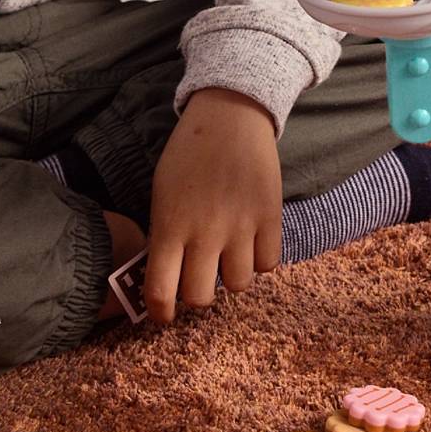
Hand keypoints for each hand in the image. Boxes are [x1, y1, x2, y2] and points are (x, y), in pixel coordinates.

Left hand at [135, 89, 282, 324]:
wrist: (230, 115)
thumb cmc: (188, 154)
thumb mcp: (161, 194)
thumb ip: (164, 235)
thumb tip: (167, 275)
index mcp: (170, 226)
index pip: (160, 290)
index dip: (161, 313)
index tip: (164, 316)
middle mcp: (205, 233)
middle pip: (200, 297)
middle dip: (197, 295)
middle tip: (199, 281)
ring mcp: (240, 226)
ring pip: (239, 285)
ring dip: (231, 277)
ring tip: (229, 259)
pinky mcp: (270, 217)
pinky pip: (269, 264)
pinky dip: (260, 261)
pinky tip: (252, 244)